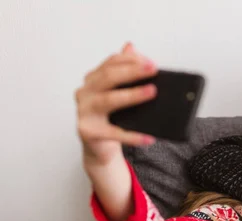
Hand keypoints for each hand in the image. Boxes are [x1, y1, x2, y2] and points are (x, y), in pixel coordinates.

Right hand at [75, 42, 157, 167]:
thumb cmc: (111, 118)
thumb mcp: (118, 93)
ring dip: (132, 95)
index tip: (150, 61)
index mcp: (92, 80)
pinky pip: (113, 133)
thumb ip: (124, 72)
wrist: (99, 148)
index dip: (130, 59)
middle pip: (108, 77)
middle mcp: (85, 93)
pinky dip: (132, 136)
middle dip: (132, 71)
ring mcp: (84, 112)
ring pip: (108, 100)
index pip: (110, 63)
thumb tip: (132, 46)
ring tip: (151, 92)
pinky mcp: (88, 132)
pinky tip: (148, 138)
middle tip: (153, 70)